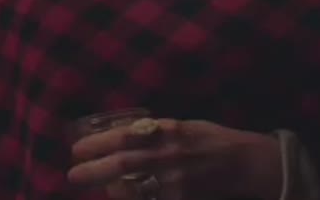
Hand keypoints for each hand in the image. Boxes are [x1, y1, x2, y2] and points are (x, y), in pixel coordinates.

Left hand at [67, 118, 281, 199]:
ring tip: (102, 187)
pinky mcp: (179, 199)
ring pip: (130, 188)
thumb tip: (124, 134)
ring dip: (111, 189)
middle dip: (93, 170)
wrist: (246, 165)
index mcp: (170, 131)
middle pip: (122, 163)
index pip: (125, 135)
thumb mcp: (186, 126)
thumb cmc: (215, 141)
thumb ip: (158, 132)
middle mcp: (170, 154)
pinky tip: (123, 195)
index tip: (78, 148)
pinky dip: (131, 198)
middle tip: (74, 174)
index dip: (97, 143)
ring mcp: (174, 181)